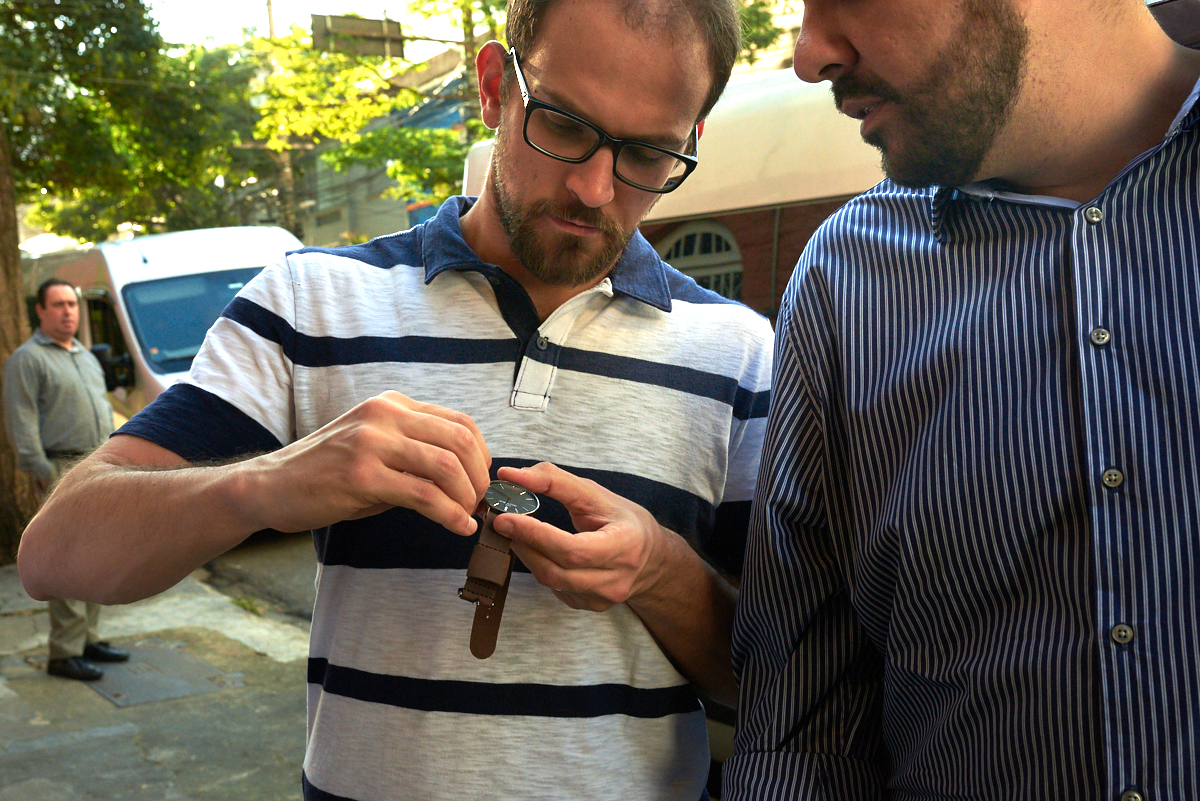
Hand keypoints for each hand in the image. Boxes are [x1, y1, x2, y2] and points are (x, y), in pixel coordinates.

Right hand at [248, 391, 490, 535]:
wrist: (270, 486)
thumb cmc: (327, 473)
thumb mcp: (375, 449)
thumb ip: (415, 454)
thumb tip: (465, 478)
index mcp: (391, 405)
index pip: (458, 421)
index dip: (481, 454)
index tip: (482, 481)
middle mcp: (384, 416)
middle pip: (459, 439)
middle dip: (478, 476)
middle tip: (479, 503)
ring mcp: (372, 443)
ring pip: (446, 465)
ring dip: (466, 496)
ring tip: (467, 516)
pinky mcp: (361, 475)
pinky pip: (423, 495)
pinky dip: (449, 514)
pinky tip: (457, 527)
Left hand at [492, 462, 665, 611]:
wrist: (652, 558)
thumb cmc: (623, 520)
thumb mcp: (595, 493)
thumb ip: (553, 481)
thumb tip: (510, 475)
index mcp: (624, 546)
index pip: (572, 549)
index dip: (535, 535)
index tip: (506, 518)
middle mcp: (616, 579)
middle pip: (556, 570)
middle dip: (524, 544)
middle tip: (503, 522)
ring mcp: (602, 598)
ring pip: (551, 581)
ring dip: (527, 555)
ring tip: (518, 533)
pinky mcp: (590, 606)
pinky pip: (555, 588)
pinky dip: (541, 566)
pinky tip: (540, 551)